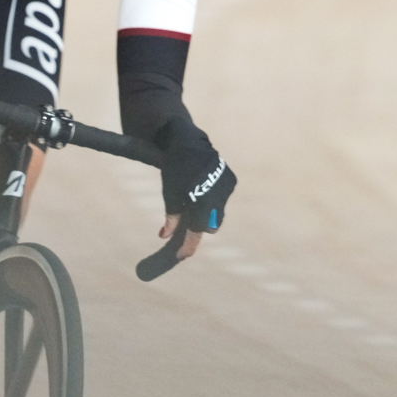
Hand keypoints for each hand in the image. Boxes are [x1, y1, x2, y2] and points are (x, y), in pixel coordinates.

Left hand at [156, 118, 235, 259]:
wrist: (187, 141)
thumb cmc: (174, 168)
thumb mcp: (169, 192)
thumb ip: (171, 216)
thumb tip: (165, 236)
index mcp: (200, 201)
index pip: (196, 231)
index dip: (189, 245)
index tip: (182, 255)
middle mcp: (218, 197)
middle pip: (210, 224)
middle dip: (199, 225)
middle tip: (188, 218)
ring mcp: (227, 188)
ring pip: (217, 211)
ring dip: (207, 209)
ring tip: (195, 194)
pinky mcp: (231, 180)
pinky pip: (222, 197)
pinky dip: (214, 197)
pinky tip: (204, 185)